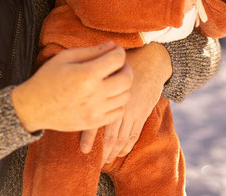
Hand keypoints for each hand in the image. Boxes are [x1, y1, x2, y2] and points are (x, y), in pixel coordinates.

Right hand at [11, 41, 131, 132]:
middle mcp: (94, 94)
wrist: (33, 107)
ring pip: (125, 96)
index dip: (119, 52)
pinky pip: (118, 112)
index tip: (115, 51)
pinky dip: (118, 102)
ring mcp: (95, 111)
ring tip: (113, 80)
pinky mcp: (93, 123)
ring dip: (123, 85)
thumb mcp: (65, 57)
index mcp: (86, 75)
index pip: (117, 59)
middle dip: (126, 68)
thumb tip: (113, 46)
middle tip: (118, 66)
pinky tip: (109, 95)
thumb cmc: (47, 78)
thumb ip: (92, 51)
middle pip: (127, 79)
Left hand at [80, 43, 170, 165]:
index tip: (83, 150)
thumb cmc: (125, 62)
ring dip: (113, 151)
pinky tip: (120, 152)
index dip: (89, 137)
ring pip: (122, 137)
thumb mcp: (106, 67)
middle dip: (102, 151)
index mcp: (108, 95)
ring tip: (105, 162)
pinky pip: (134, 134)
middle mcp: (120, 106)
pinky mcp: (142, 113)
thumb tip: (74, 94)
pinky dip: (127, 145)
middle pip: (110, 134)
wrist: (151, 62)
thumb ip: (92, 81)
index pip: (97, 120)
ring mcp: (133, 111)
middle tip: (95, 163)